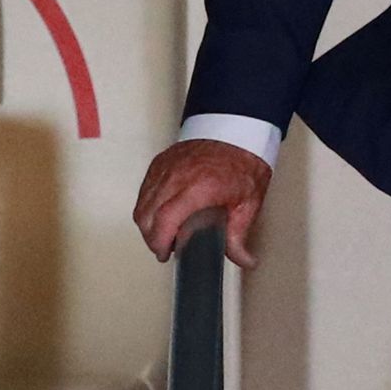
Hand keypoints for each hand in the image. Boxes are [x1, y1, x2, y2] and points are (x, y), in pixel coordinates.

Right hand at [134, 138, 271, 270]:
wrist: (237, 129)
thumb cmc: (243, 161)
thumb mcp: (248, 203)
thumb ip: (239, 236)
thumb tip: (243, 260)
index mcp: (199, 188)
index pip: (165, 220)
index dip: (159, 242)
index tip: (165, 253)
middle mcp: (177, 177)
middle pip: (147, 215)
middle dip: (152, 239)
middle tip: (166, 248)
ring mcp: (165, 168)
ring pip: (142, 204)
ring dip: (148, 224)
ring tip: (164, 233)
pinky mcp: (160, 162)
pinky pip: (144, 190)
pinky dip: (147, 206)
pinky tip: (161, 213)